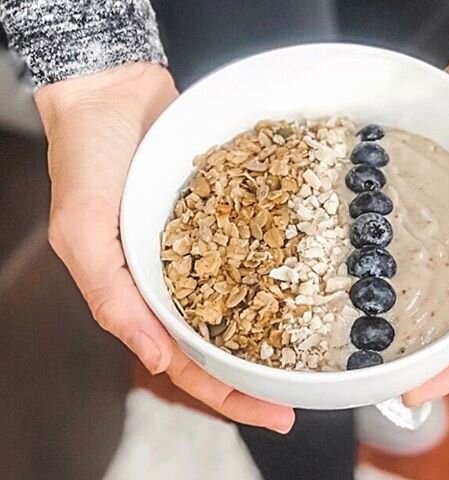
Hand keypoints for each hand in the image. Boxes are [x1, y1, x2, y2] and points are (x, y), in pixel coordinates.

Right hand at [35, 62, 293, 432]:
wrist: (114, 90)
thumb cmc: (88, 158)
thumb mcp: (83, 232)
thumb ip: (113, 296)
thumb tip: (156, 359)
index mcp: (135, 290)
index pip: (182, 359)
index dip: (223, 393)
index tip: (271, 413)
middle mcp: (170, 272)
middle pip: (217, 337)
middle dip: (253, 373)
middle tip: (298, 397)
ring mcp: (198, 240)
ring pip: (238, 295)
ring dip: (268, 324)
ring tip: (309, 349)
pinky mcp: (219, 207)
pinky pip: (249, 242)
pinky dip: (272, 263)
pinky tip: (303, 276)